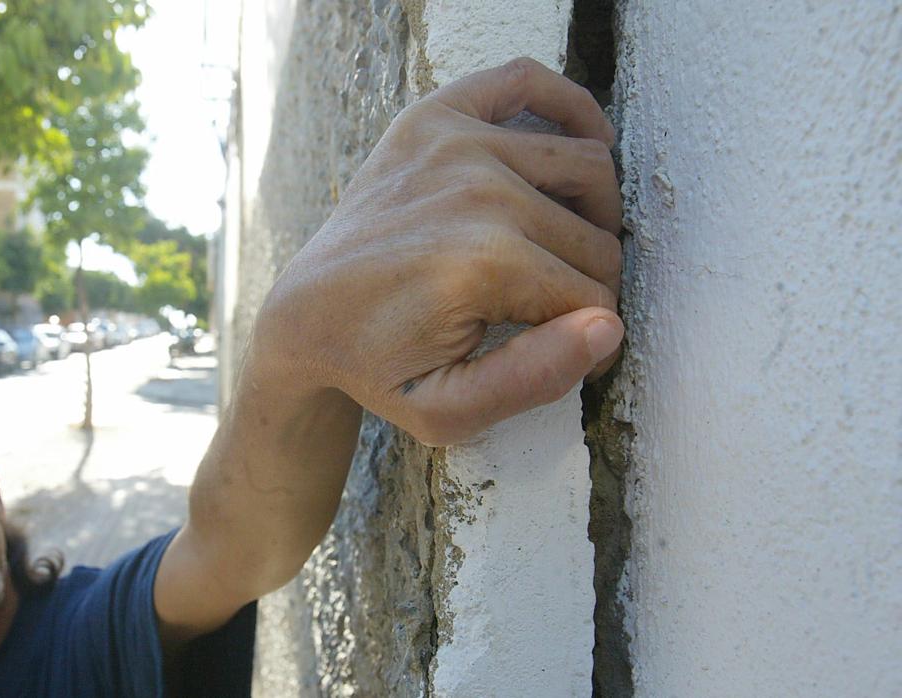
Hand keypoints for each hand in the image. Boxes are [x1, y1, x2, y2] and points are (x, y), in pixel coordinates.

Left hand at [252, 58, 624, 445]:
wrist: (306, 316)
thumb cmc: (376, 365)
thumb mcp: (445, 410)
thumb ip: (532, 381)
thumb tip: (606, 328)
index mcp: (483, 263)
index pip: (594, 299)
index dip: (588, 341)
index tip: (560, 359)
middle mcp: (476, 192)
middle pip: (596, 241)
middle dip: (590, 286)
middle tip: (553, 315)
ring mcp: (454, 144)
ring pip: (588, 170)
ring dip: (592, 215)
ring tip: (561, 252)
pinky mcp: (435, 117)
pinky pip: (528, 82)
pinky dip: (571, 107)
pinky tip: (582, 143)